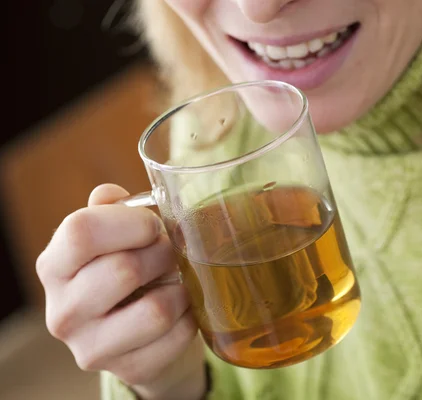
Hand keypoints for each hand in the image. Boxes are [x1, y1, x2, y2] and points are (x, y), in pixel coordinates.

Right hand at [36, 184, 205, 398]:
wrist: (141, 336)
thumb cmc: (129, 275)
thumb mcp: (113, 239)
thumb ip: (109, 211)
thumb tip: (110, 195)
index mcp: (54, 266)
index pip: (81, 232)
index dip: (130, 221)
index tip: (153, 225)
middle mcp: (62, 311)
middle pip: (125, 269)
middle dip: (163, 253)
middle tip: (171, 253)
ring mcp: (91, 347)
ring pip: (156, 310)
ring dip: (182, 288)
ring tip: (179, 280)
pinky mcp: (127, 370)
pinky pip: (177, 336)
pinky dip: (191, 317)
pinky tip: (184, 309)